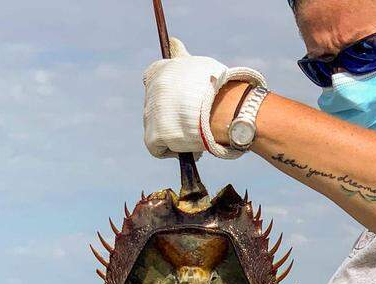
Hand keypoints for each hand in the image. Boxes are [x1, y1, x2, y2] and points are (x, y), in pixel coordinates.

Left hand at [142, 37, 265, 159]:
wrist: (225, 109)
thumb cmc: (218, 86)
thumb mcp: (198, 64)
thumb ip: (181, 56)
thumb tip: (172, 40)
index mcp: (159, 70)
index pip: (152, 79)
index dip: (168, 94)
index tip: (182, 101)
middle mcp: (151, 91)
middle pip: (156, 107)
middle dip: (173, 116)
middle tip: (196, 121)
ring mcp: (150, 114)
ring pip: (157, 128)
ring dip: (175, 134)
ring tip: (198, 135)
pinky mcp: (153, 136)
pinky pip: (158, 148)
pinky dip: (173, 150)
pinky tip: (191, 147)